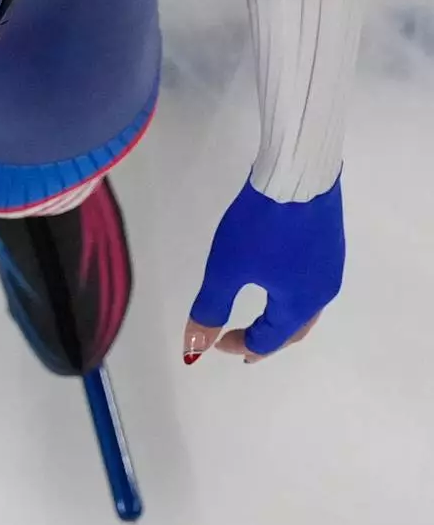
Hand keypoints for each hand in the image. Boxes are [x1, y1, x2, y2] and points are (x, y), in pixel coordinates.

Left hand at [183, 176, 345, 363]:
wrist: (298, 174)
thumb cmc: (261, 227)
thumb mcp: (226, 270)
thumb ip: (210, 310)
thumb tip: (193, 350)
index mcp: (299, 304)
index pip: (268, 340)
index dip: (238, 346)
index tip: (214, 342)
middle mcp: (322, 291)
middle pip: (293, 329)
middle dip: (266, 339)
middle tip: (242, 346)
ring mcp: (330, 266)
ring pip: (305, 309)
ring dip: (281, 321)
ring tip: (262, 321)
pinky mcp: (330, 244)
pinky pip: (311, 285)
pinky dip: (292, 299)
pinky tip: (280, 286)